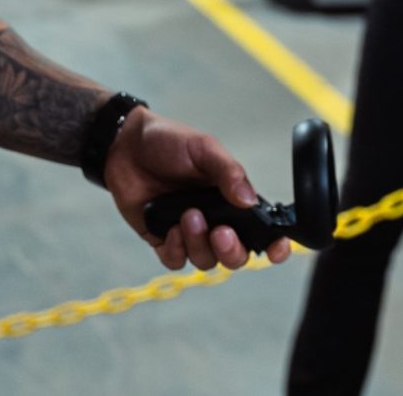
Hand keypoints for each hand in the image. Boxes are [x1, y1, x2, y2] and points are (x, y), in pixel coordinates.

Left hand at [103, 111, 294, 271]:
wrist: (125, 144)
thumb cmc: (169, 142)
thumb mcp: (204, 148)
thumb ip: (229, 172)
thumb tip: (250, 200)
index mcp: (232, 198)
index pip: (261, 230)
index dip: (274, 245)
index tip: (277, 248)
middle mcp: (214, 219)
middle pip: (235, 256)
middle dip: (232, 251)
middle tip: (220, 232)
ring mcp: (189, 232)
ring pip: (206, 261)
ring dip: (199, 244)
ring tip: (188, 215)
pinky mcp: (162, 239)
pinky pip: (176, 261)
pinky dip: (176, 249)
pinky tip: (170, 228)